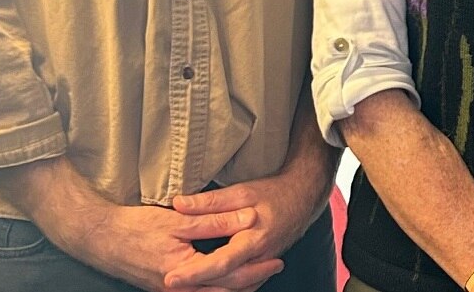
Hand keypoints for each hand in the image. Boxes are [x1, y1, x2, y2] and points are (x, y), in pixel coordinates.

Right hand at [0, 156, 263, 291]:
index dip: (255, 267)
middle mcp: (177, 290)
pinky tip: (228, 276)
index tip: (276, 258)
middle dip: (251, 280)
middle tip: (275, 266)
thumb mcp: (179, 220)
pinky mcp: (165, 288)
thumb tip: (247, 220)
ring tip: (259, 272)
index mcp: (183, 273)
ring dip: (236, 285)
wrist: (101, 238)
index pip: (228, 275)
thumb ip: (215, 221)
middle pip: (223, 291)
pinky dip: (218, 286)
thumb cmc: (137, 227)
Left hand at [163, 169, 326, 291]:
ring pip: (236, 288)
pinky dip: (227, 289)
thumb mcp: (242, 192)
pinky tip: (210, 287)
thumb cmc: (273, 192)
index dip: (195, 272)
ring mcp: (262, 266)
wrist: (304, 197)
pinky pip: (244, 286)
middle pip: (225, 282)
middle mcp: (259, 258)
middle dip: (196, 286)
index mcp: (253, 239)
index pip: (220, 262)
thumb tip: (179, 203)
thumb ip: (210, 201)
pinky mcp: (263, 267)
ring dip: (211, 290)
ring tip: (184, 289)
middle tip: (169, 284)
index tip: (171, 277)